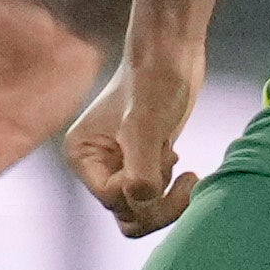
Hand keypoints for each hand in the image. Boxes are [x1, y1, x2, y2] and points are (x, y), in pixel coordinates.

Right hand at [65, 43, 205, 236]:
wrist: (171, 56)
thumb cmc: (154, 82)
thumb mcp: (145, 124)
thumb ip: (141, 166)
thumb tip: (140, 199)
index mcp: (83, 156)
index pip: (111, 199)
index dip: (142, 191)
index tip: (168, 158)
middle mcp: (96, 165)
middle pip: (125, 212)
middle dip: (157, 204)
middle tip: (187, 178)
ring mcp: (119, 166)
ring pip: (140, 209)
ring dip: (166, 199)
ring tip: (184, 172)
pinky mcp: (143, 162)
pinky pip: (154, 196)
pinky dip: (171, 190)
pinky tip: (180, 163)